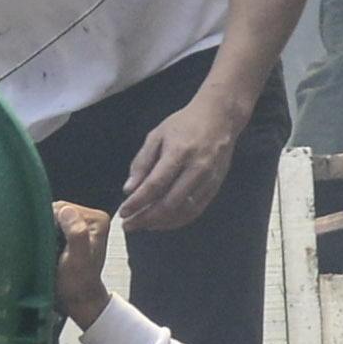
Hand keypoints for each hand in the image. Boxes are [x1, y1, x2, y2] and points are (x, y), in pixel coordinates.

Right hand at [52, 200, 115, 321]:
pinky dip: (43, 236)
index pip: (62, 208)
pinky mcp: (70, 231)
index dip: (48, 224)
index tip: (48, 245)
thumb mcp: (77, 261)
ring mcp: (80, 223)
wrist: (77, 300)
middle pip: (55, 211)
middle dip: (45, 228)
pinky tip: (44, 249)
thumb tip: (67, 211)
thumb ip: (77, 235)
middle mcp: (91, 217)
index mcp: (97, 219)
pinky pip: (49, 226)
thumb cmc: (77, 285)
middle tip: (46, 249)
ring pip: (50, 218)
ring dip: (42, 232)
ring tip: (45, 250)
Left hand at [121, 100, 244, 233]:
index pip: (154, 185)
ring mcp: (208, 181)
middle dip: (145, 218)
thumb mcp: (157, 135)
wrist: (220, 118)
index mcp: (179, 152)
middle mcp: (197, 169)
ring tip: (143, 225)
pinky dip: (176, 221)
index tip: (122, 212)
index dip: (137, 202)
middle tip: (129, 225)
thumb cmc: (185, 124)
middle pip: (168, 204)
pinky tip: (162, 222)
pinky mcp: (215, 188)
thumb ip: (142, 162)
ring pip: (182, 212)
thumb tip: (129, 190)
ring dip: (160, 223)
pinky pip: (194, 211)